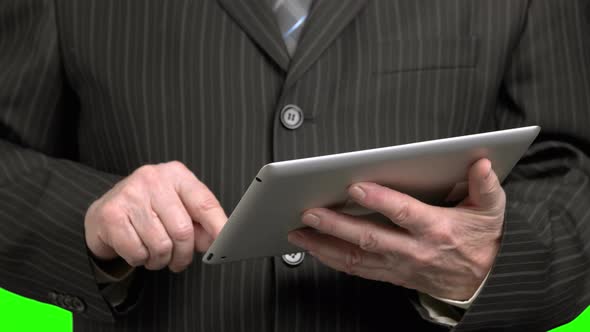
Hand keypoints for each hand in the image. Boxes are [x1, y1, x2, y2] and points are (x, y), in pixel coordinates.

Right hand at [85, 161, 226, 272]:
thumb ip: (200, 225)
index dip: (218, 227)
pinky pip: (137, 252)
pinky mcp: (111, 214)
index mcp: (176, 174)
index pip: (204, 203)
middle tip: (179, 261)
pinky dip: (140, 260)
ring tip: (156, 254)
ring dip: (161, 260)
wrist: (105, 213)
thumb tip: (216, 242)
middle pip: (183, 230)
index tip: (226, 244)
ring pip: (161, 245)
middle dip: (183, 254)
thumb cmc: (149, 212)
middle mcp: (153, 178)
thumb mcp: (178, 210)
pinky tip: (138, 249)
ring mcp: (130, 194)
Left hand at [288, 158, 504, 299]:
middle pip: (369, 237)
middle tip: (309, 213)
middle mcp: (412, 250)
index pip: (403, 214)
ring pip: (355, 258)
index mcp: (436, 229)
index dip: (379, 201)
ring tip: (298, 233)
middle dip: (335, 225)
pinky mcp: (389, 274)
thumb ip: (485, 186)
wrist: (480, 283)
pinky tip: (313, 249)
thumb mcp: (491, 211)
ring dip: (323, 246)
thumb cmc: (480, 241)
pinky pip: (356, 270)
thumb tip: (482, 163)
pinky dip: (332, 259)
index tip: (355, 188)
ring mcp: (398, 265)